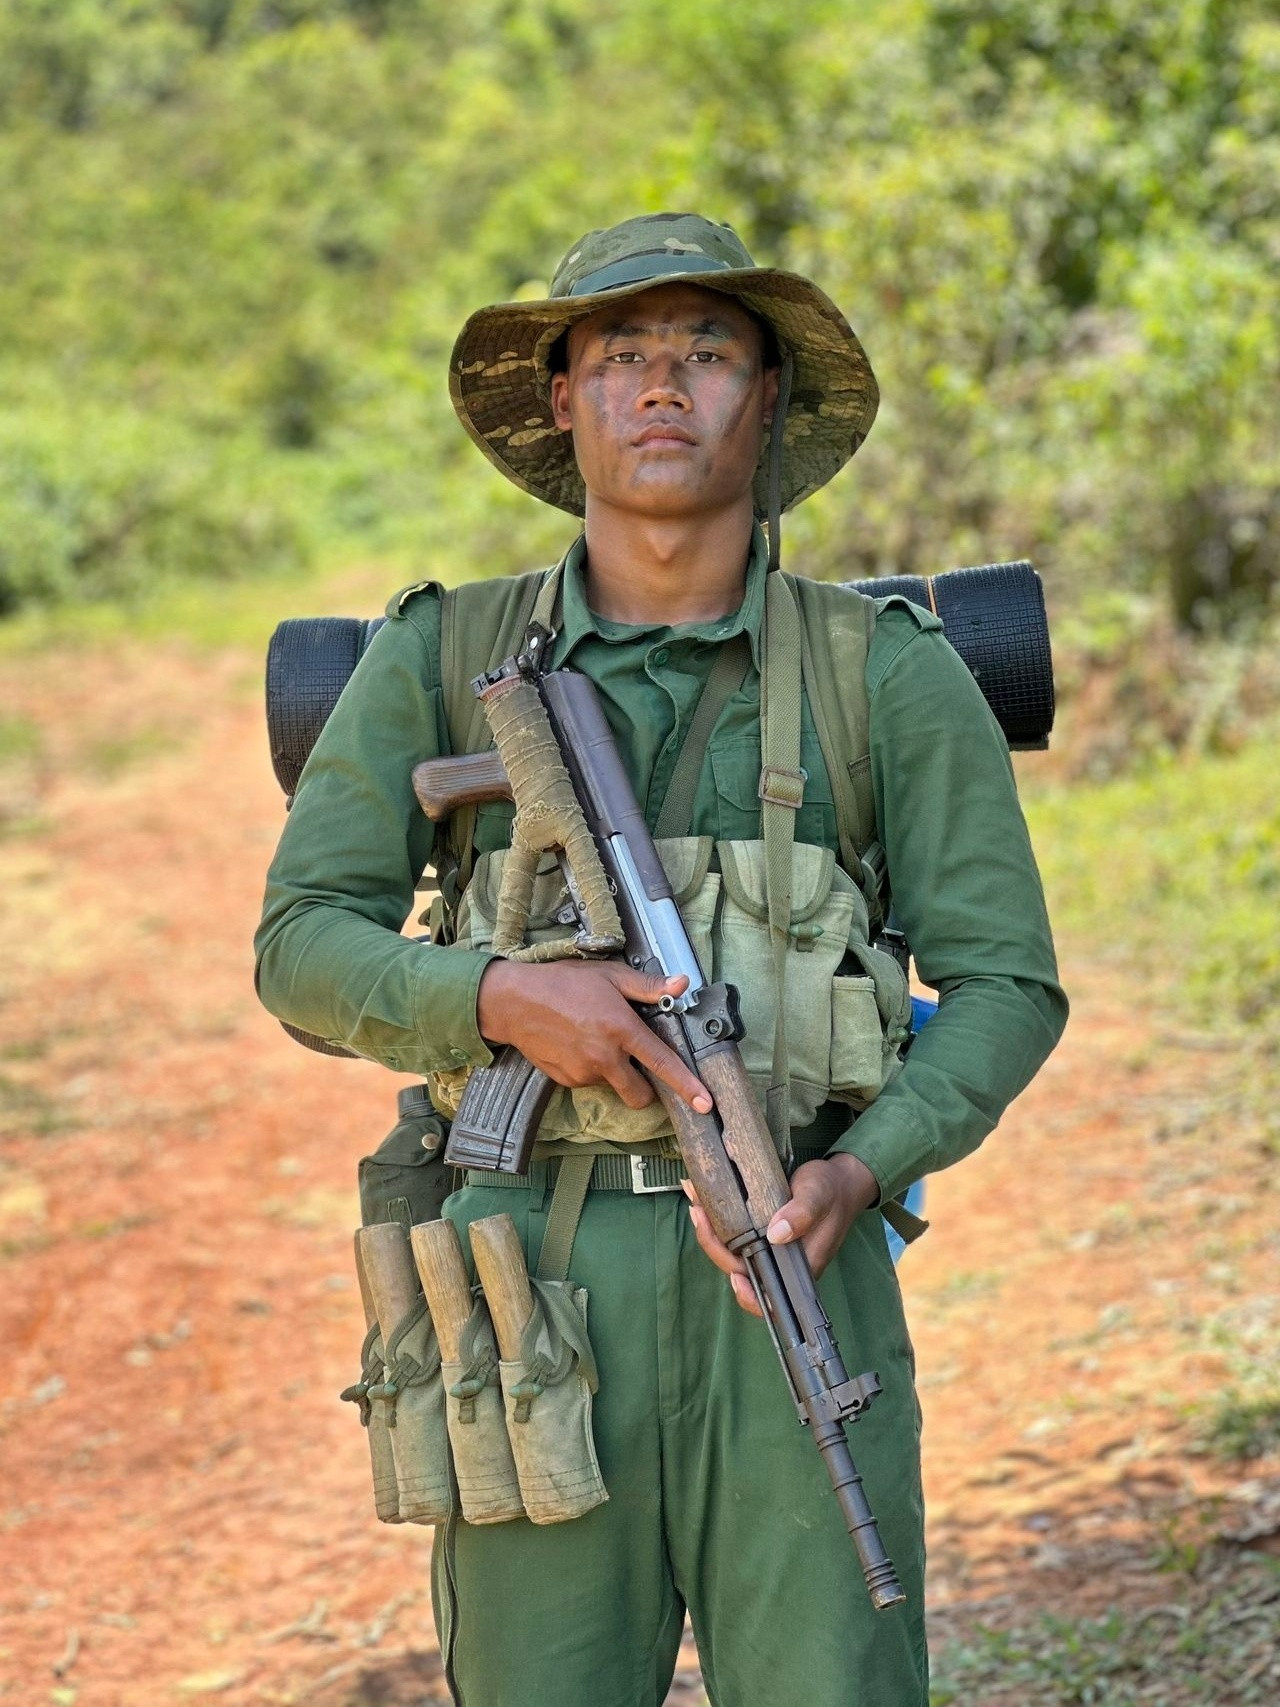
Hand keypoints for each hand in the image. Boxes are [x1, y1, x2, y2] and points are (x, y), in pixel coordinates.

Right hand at [476, 958, 712, 1113]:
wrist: (513, 1002)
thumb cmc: (563, 983)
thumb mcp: (608, 976)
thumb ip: (647, 986)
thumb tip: (682, 983)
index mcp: (621, 1029)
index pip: (662, 1063)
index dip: (687, 1086)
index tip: (706, 1104)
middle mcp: (605, 1057)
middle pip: (640, 1095)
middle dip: (645, 1089)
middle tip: (636, 1063)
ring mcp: (584, 1073)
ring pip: (613, 1085)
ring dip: (614, 1073)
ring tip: (596, 1041)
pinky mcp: (566, 1081)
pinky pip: (589, 1082)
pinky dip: (591, 1069)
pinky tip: (578, 1045)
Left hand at [683, 1153, 879, 1316]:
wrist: (839, 1181)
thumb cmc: (832, 1190)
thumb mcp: (819, 1195)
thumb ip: (802, 1213)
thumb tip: (776, 1235)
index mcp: (799, 1267)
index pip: (770, 1297)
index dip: (748, 1295)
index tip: (733, 1277)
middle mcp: (781, 1264)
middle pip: (741, 1271)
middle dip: (715, 1246)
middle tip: (699, 1213)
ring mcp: (770, 1250)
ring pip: (734, 1253)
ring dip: (711, 1232)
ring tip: (696, 1203)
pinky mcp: (761, 1234)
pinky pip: (736, 1235)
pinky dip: (718, 1221)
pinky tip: (703, 1199)